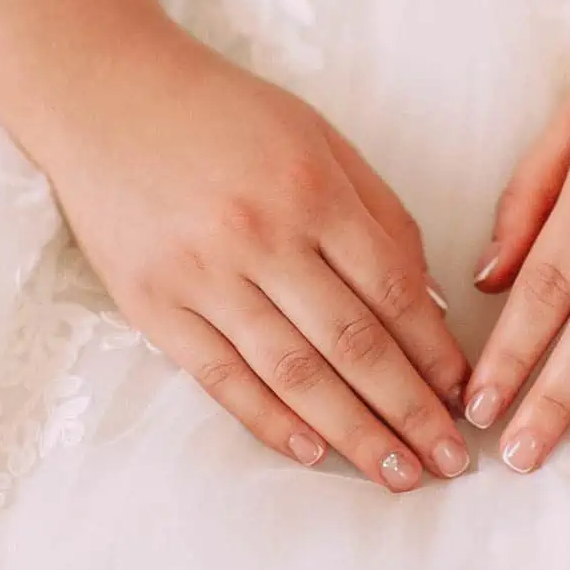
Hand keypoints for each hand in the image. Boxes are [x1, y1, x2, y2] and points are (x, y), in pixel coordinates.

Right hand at [44, 27, 471, 490]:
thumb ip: (380, 214)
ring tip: (397, 474)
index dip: (434, 353)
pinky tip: (313, 452)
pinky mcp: (152, 305)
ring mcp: (203, 276)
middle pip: (353, 344)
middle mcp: (261, 236)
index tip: (464, 396)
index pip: (392, 290)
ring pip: (293, 373)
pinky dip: (270, 421)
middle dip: (409, 410)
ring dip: (353, 432)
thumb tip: (432, 304)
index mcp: (312, 189)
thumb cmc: (224, 114)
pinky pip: (222, 378)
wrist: (105, 95)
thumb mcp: (318, 137)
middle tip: (451, 461)